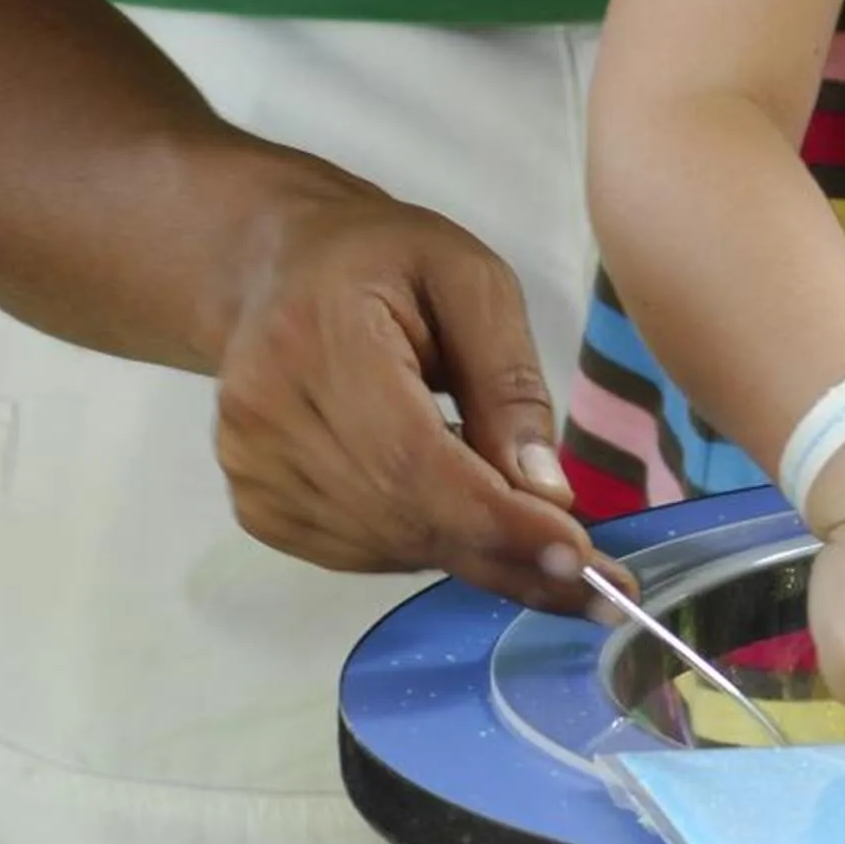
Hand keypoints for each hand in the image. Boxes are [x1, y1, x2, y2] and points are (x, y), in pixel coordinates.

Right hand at [213, 177, 637, 614]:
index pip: (412, 461)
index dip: (497, 521)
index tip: (580, 560)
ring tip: (536, 533)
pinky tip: (457, 505)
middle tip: (593, 584)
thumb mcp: (472, 282)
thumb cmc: (387, 259)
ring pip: (387, 548)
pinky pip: (362, 553)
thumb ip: (509, 382)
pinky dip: (426, 543)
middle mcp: (266, 416)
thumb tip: (547, 495)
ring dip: (473, 554)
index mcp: (317, 338)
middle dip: (507, 555)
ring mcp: (251, 471)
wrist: (280, 269)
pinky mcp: (257, 507)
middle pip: (402, 517)